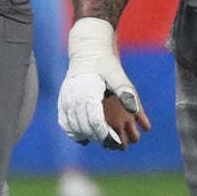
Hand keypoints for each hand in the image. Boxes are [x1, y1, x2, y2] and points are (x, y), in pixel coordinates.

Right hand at [59, 18, 148, 148]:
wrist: (87, 52)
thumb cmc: (105, 64)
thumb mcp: (119, 75)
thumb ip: (127, 93)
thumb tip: (135, 112)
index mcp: (88, 92)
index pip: (95, 121)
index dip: (105, 135)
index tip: (115, 142)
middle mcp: (73, 98)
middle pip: (85, 127)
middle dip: (99, 138)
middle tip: (111, 144)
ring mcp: (65, 100)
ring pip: (74, 128)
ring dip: (87, 136)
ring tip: (100, 139)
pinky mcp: (61, 102)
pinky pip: (65, 123)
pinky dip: (74, 132)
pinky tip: (84, 136)